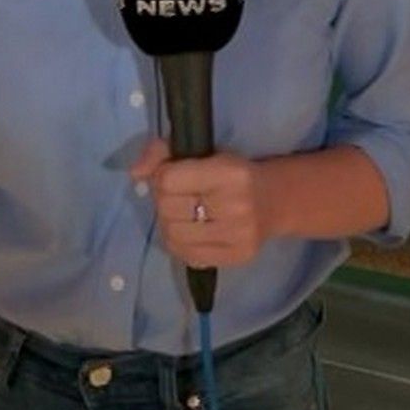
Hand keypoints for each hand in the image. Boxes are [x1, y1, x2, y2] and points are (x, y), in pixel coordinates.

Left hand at [129, 138, 276, 268]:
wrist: (275, 201)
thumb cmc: (233, 172)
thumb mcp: (203, 152)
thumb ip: (163, 153)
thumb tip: (134, 173)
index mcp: (229, 173)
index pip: (168, 181)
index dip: (162, 176)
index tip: (174, 175)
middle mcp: (236, 206)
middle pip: (168, 209)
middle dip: (164, 201)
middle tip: (178, 197)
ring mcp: (238, 236)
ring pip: (173, 235)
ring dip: (169, 224)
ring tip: (182, 215)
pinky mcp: (237, 257)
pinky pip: (187, 256)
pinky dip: (180, 244)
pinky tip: (190, 232)